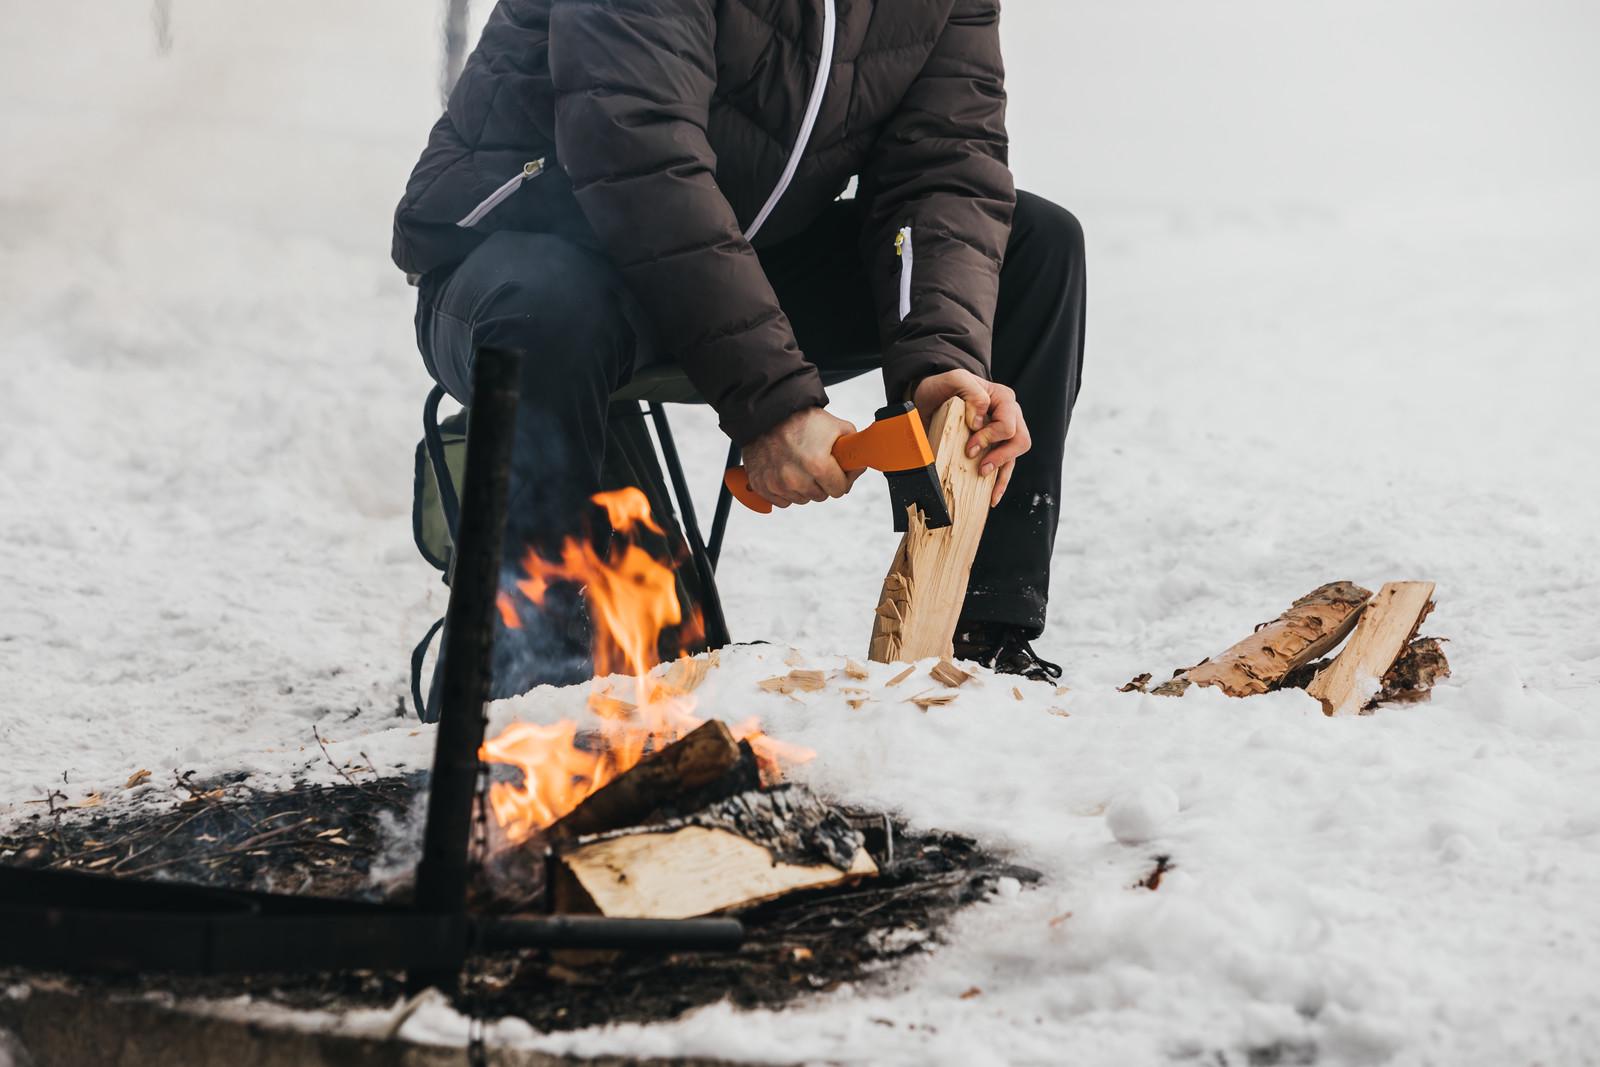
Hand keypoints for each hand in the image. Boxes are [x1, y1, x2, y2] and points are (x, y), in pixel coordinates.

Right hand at [742, 407, 863, 507]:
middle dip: (823, 483)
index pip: (839, 490)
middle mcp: (796, 479)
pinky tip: (786, 473)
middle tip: (817, 466)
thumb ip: (853, 446)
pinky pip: (782, 501)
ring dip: (804, 488)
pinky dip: (786, 491)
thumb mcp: (835, 426)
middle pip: (821, 496)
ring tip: (800, 466)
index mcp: (818, 465)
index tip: (838, 472)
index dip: (842, 479)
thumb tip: (859, 464)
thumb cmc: (799, 419)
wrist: (767, 413)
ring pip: (801, 499)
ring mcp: (777, 484)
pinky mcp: (763, 486)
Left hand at [911, 369, 1030, 506]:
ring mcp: (1004, 433)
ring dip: (1001, 472)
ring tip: (983, 479)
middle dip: (1000, 456)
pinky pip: (1006, 467)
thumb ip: (971, 391)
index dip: (989, 438)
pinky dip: (1000, 483)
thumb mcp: (954, 379)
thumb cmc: (943, 387)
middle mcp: (1010, 415)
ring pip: (1016, 456)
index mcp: (1003, 398)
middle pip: (1020, 440)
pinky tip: (992, 497)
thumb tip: (980, 420)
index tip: (969, 448)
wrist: (930, 396)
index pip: (1007, 424)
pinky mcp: (995, 447)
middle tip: (979, 466)